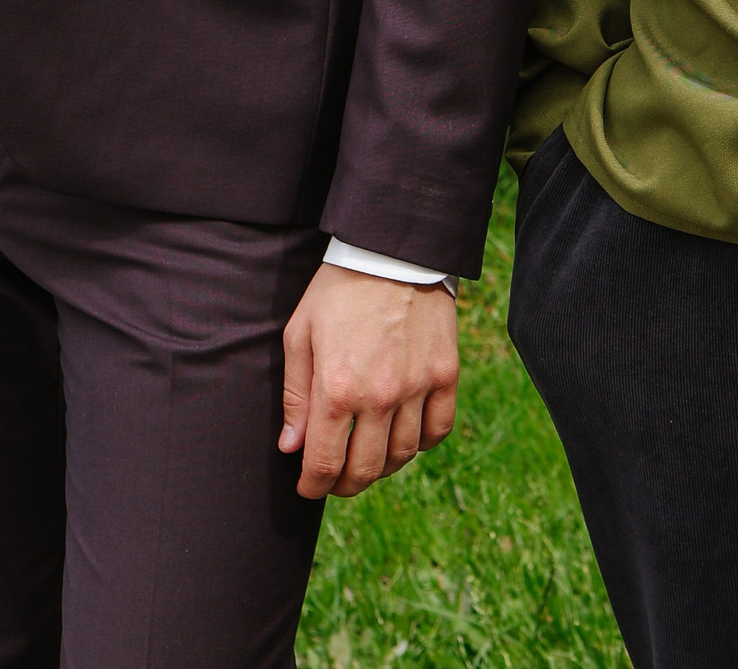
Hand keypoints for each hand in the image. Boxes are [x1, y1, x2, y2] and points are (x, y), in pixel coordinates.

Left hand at [280, 263, 458, 499]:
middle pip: (365, 470)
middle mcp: (379, 396)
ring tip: (368, 458)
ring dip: (381, 467)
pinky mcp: (446, 374)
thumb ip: (295, 396)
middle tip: (335, 478)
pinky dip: (421, 443)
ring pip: (401, 456)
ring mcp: (417, 386)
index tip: (307, 488)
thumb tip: (292, 447)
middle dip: (344, 484)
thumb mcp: (300, 334)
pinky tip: (404, 435)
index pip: (324, 464)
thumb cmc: (338, 290)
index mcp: (336, 389)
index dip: (313, 486)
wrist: (392, 249)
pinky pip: (438, 430)